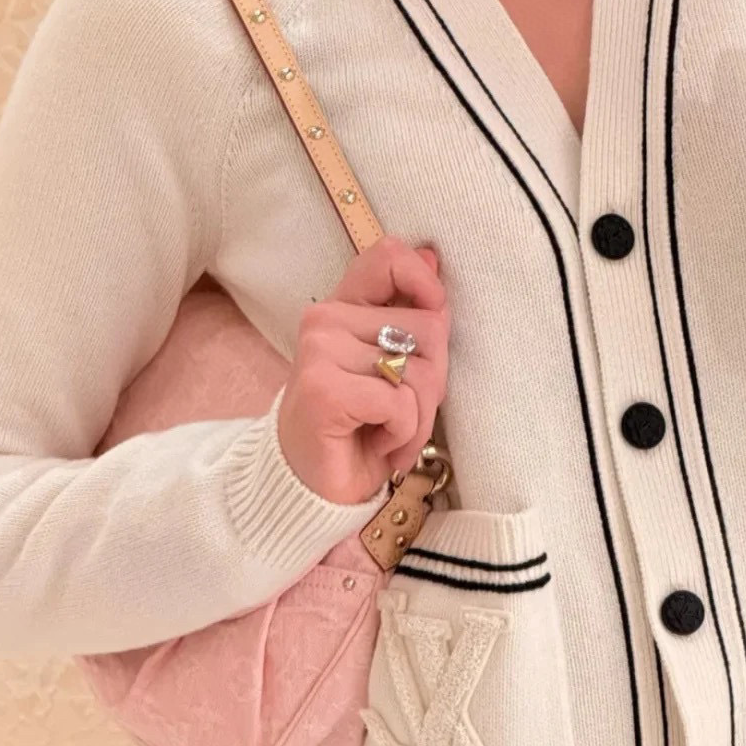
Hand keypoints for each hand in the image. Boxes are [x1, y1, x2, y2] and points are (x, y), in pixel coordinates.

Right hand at [277, 235, 450, 504]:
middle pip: (430, 326)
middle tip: (400, 411)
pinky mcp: (323, 389)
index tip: (432, 317)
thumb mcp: (393, 363)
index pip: (389, 256)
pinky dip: (403, 434)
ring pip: (421, 370)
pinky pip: (400, 403)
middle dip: (433, 380)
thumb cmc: (360, 425)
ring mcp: (319, 352)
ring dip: (418, 416)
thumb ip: (410, 310)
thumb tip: (432, 256)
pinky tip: (376, 444)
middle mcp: (324, 320)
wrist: (312, 489)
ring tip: (387, 431)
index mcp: (342, 306)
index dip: (426, 283)